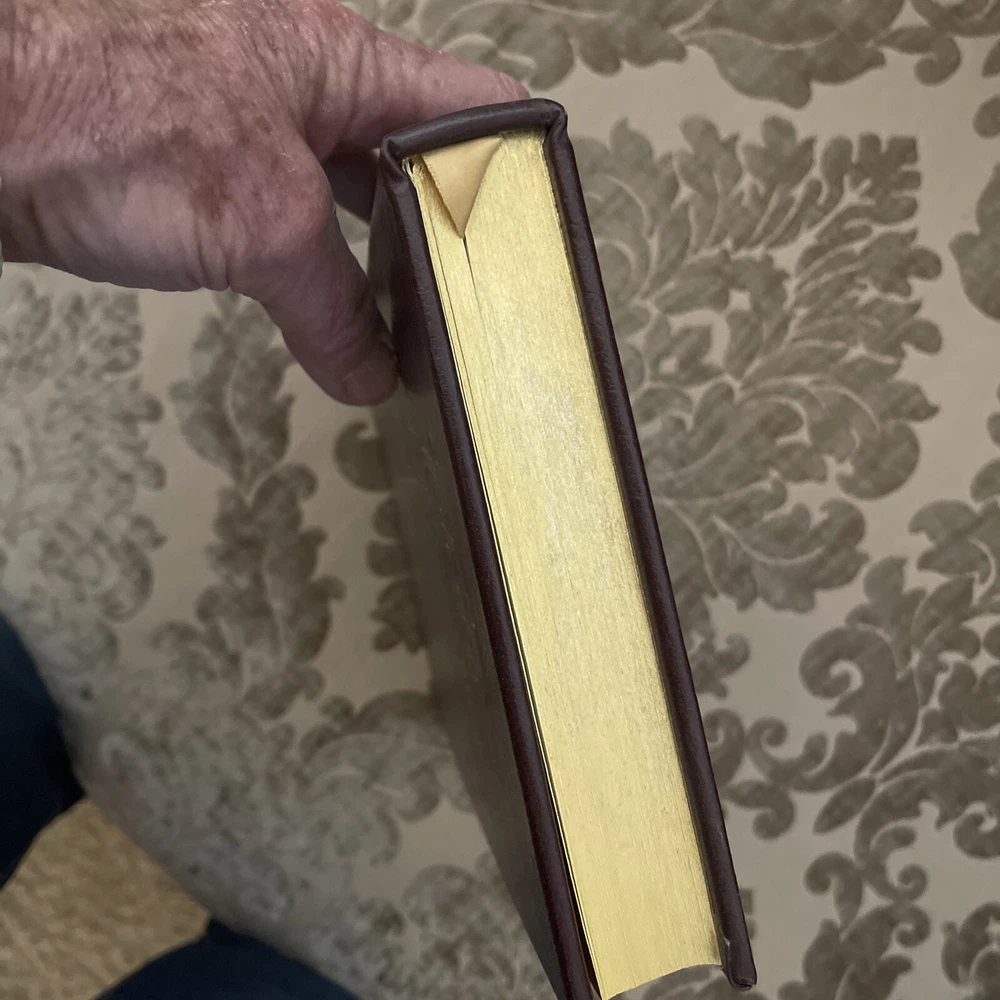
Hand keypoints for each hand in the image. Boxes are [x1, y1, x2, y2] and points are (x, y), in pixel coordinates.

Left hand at [0, 1, 525, 403]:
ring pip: (355, 192)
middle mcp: (305, 81)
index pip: (469, 105)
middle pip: (417, 156)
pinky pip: (296, 219)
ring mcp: (258, 122)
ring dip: (383, 252)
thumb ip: (334, 307)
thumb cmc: (99, 117)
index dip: (517, 164)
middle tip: (482, 290)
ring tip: (418, 308)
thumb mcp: (258, 225)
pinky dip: (322, 267)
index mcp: (340, 58)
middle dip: (452, 225)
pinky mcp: (212, 166)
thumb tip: (372, 370)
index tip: (542, 230)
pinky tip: (333, 306)